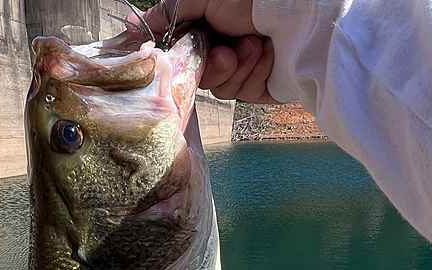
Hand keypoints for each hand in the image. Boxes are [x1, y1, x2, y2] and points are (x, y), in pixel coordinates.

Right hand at [135, 0, 274, 102]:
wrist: (298, 15)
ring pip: (220, 88)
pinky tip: (268, 55)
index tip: (180, 56)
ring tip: (254, 45)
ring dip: (237, 67)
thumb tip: (133, 27)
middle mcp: (222, 49)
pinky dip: (255, 73)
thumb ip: (167, 14)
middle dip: (212, 66)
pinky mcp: (260, 87)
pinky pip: (244, 93)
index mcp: (207, 28)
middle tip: (226, 51)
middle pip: (197, 77)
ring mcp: (242, 70)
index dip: (180, 59)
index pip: (181, 55)